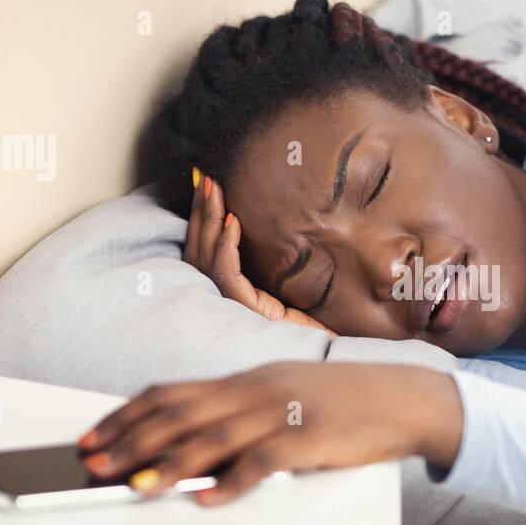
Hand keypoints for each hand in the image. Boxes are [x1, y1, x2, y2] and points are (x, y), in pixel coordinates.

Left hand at [76, 362, 463, 504]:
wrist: (404, 398)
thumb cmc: (343, 401)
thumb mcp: (285, 395)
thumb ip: (241, 411)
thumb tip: (191, 441)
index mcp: (247, 379)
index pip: (172, 392)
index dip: (127, 414)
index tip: (94, 435)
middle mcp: (257, 391)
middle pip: (181, 413)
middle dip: (130, 439)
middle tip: (94, 461)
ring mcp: (283, 413)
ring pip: (214, 436)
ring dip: (169, 463)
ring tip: (135, 484)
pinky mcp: (310, 440)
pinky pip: (264, 463)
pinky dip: (232, 482)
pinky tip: (207, 498)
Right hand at [184, 169, 334, 335]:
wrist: (326, 346)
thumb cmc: (310, 318)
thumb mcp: (289, 281)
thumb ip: (273, 258)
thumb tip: (262, 219)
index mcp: (231, 290)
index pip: (206, 251)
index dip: (203, 219)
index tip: (205, 188)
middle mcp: (223, 298)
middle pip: (199, 249)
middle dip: (201, 211)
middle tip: (204, 178)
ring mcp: (230, 305)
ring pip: (206, 256)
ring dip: (209, 219)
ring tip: (212, 189)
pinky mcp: (244, 310)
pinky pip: (226, 273)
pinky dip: (226, 246)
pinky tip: (231, 222)